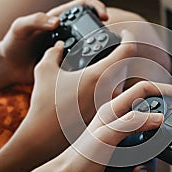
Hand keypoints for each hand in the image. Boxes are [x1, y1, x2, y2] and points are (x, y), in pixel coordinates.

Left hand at [0, 0, 107, 84]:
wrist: (10, 68)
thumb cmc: (13, 44)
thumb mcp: (19, 28)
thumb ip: (34, 20)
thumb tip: (56, 22)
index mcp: (59, 18)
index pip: (84, 6)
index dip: (97, 7)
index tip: (104, 16)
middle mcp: (68, 32)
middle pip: (93, 26)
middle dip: (102, 31)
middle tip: (103, 39)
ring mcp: (70, 48)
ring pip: (91, 46)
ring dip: (97, 49)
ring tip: (98, 55)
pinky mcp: (69, 65)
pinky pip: (84, 63)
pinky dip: (89, 65)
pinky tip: (90, 69)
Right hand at [26, 30, 140, 144]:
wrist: (43, 137)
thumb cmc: (44, 104)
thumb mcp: (45, 71)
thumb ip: (54, 52)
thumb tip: (60, 45)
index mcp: (100, 74)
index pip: (127, 50)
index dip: (128, 37)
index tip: (124, 34)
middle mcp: (111, 90)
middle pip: (126, 67)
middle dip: (119, 57)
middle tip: (109, 53)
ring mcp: (112, 107)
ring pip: (123, 85)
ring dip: (116, 76)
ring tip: (102, 75)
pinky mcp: (109, 120)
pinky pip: (118, 102)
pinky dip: (112, 93)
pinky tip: (100, 95)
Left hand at [59, 80, 171, 171]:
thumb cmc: (81, 157)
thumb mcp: (107, 137)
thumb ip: (132, 123)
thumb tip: (159, 117)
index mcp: (115, 109)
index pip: (144, 90)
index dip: (165, 90)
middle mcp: (121, 120)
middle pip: (152, 116)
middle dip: (162, 131)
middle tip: (165, 143)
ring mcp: (124, 137)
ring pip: (151, 140)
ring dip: (151, 156)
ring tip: (138, 168)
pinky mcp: (126, 152)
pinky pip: (145, 156)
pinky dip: (144, 166)